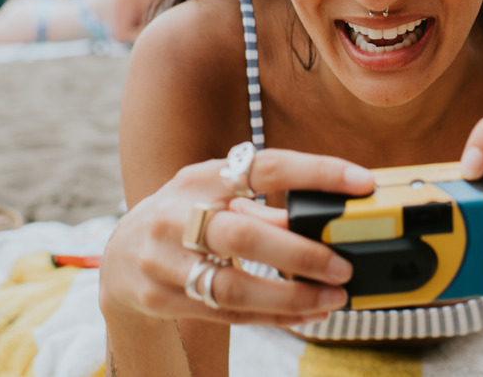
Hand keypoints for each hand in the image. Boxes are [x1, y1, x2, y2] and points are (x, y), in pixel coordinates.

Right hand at [99, 148, 374, 324]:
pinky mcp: (161, 298)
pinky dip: (274, 316)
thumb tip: (326, 220)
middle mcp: (176, 214)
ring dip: (290, 296)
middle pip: (242, 235)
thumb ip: (264, 209)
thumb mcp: (216, 197)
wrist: (120, 258)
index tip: (362, 182)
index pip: (265, 167)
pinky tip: (308, 312)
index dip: (315, 172)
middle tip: (344, 266)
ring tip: (334, 298)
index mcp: (201, 178)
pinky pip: (227, 313)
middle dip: (300, 253)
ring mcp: (163, 260)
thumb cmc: (185, 218)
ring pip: (232, 286)